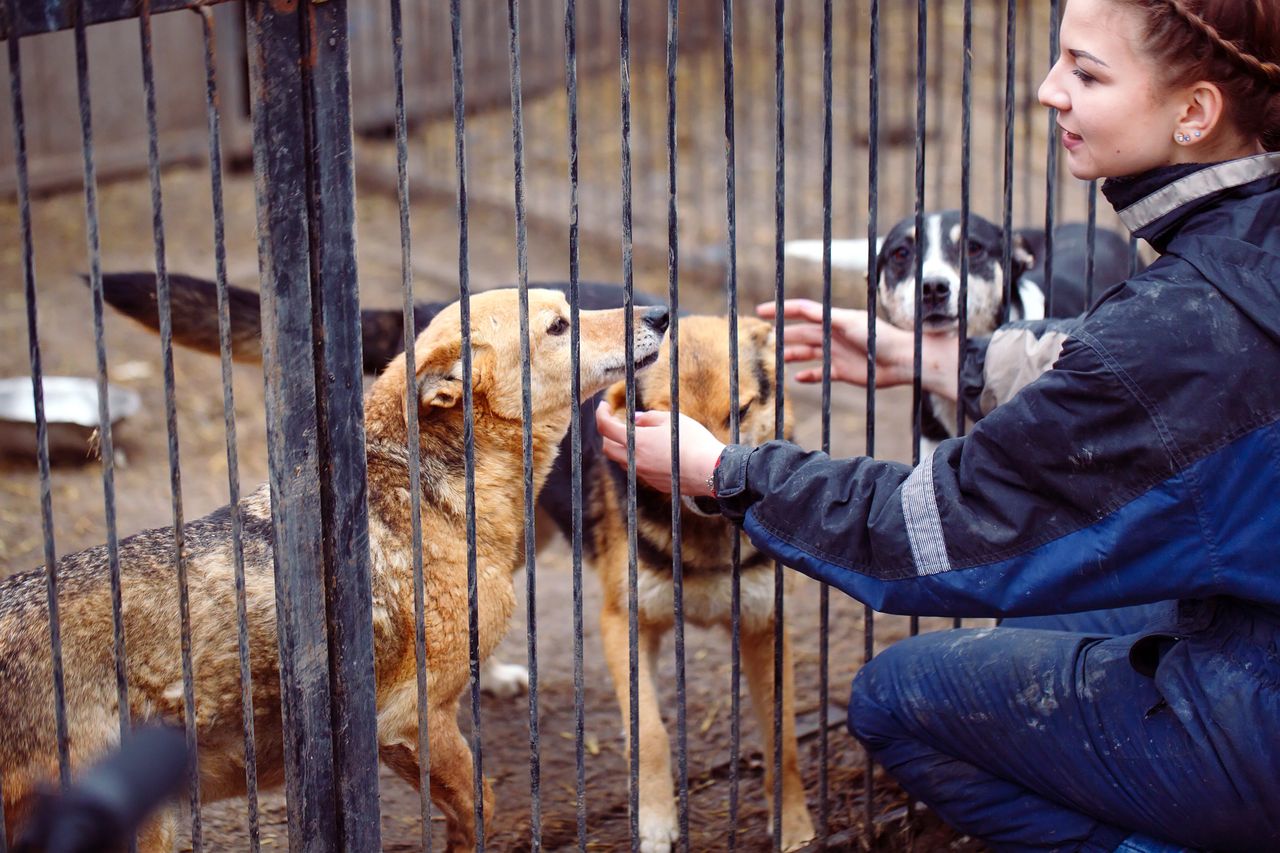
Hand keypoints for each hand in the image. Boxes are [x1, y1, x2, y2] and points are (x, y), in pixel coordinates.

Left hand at [595, 401, 725, 495]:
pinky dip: (640, 459)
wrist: (711, 470)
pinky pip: (639, 470)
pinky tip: (657, 452)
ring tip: (641, 437)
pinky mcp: (655, 484)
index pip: (605, 427)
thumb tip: (636, 419)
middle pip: (607, 448)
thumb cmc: (693, 441)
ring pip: (623, 461)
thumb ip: (649, 418)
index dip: (601, 414)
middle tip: (620, 422)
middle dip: (608, 434)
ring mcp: (644, 475)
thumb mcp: (671, 420)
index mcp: (636, 442)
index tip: (605, 406)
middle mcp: (635, 461)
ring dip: (625, 448)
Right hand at [756, 298, 959, 399]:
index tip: (760, 311)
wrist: (902, 360)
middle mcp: (832, 334)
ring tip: (777, 359)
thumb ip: (825, 316)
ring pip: (807, 353)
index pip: (802, 311)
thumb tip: (801, 309)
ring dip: (792, 355)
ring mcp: (837, 353)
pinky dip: (809, 375)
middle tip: (764, 339)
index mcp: (832, 319)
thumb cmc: (879, 336)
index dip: (781, 310)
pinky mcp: (843, 371)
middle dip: (783, 334)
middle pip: (801, 333)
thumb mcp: (849, 322)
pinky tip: (797, 378)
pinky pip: (820, 373)